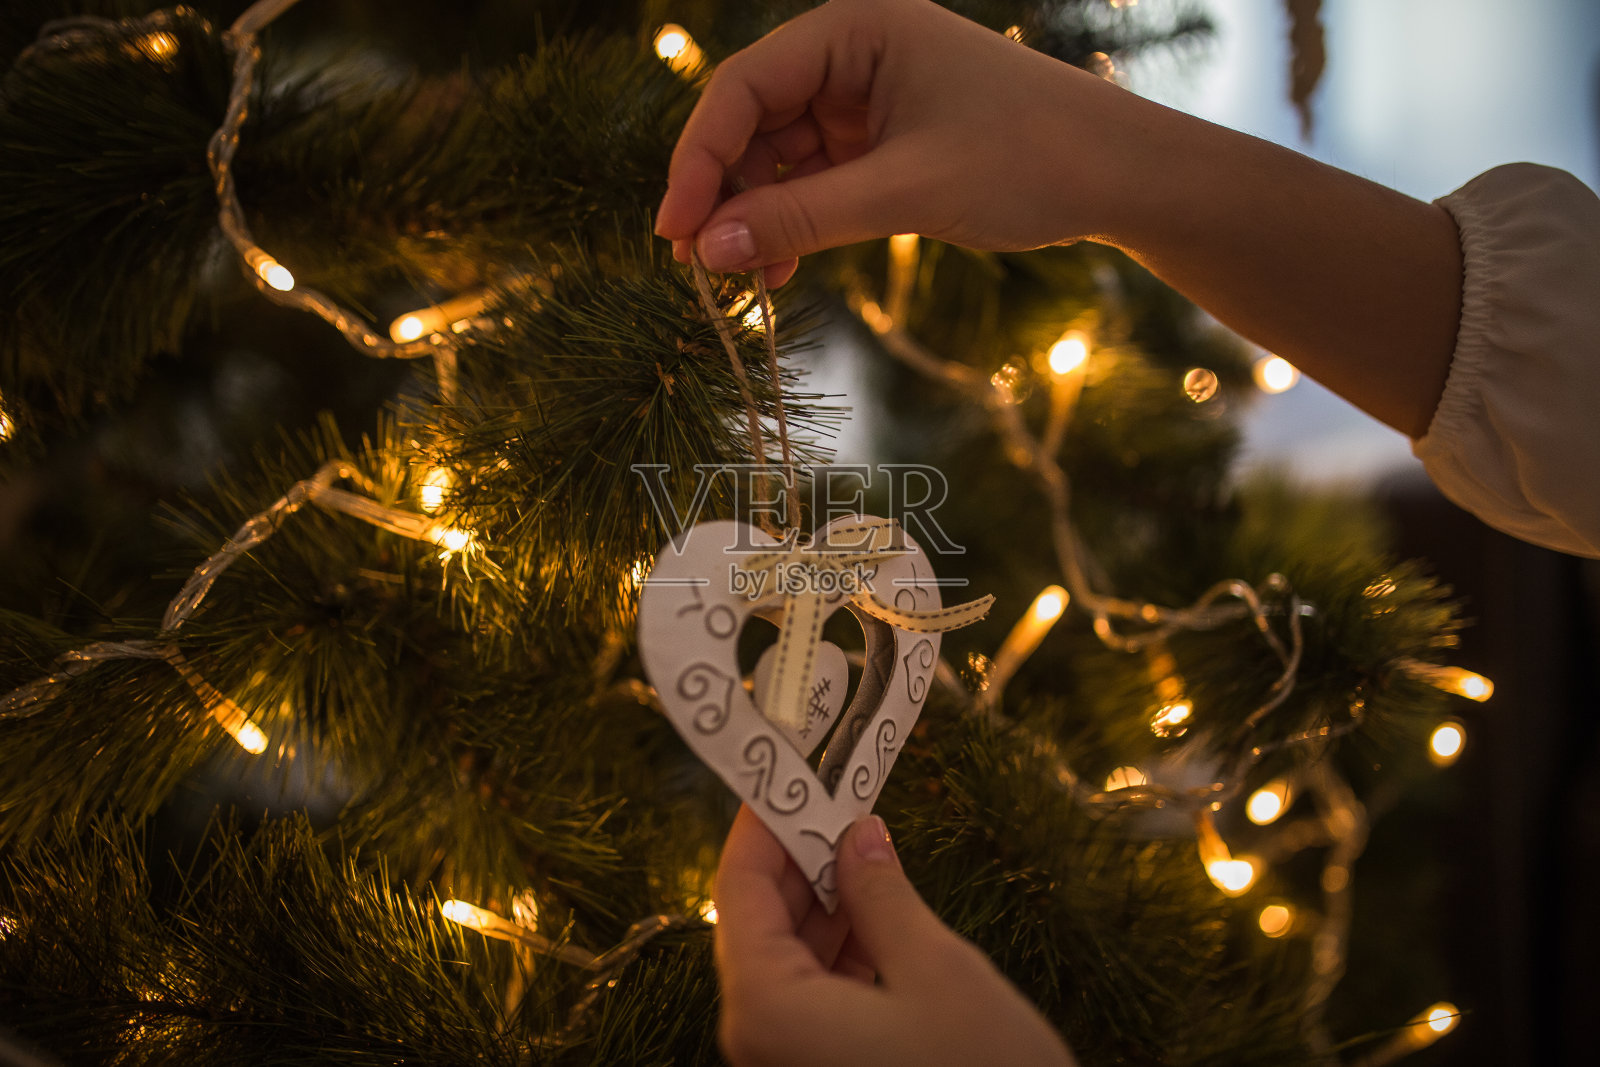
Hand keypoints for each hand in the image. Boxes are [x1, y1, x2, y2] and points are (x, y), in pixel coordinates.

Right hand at [654, 0, 1131, 284]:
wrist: (1118, 176)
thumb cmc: (1028, 158)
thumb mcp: (906, 191)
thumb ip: (804, 218)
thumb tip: (710, 251)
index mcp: (856, 27)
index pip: (744, 87)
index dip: (699, 159)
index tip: (674, 231)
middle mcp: (854, 53)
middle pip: (754, 122)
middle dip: (727, 194)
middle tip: (702, 268)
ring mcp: (869, 98)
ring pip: (781, 157)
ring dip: (760, 217)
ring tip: (748, 281)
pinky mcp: (885, 141)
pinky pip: (818, 180)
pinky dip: (797, 222)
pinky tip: (781, 267)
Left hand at [713, 805, 1075, 1066]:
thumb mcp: (936, 969)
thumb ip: (881, 894)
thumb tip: (856, 833)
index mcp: (768, 1008)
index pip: (738, 889)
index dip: (762, 823)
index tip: (785, 769)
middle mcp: (760, 1038)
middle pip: (759, 921)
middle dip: (798, 856)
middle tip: (836, 793)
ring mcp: (788, 1058)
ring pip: (788, 956)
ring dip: (823, 898)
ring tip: (862, 839)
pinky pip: (813, 992)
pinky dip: (840, 945)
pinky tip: (876, 905)